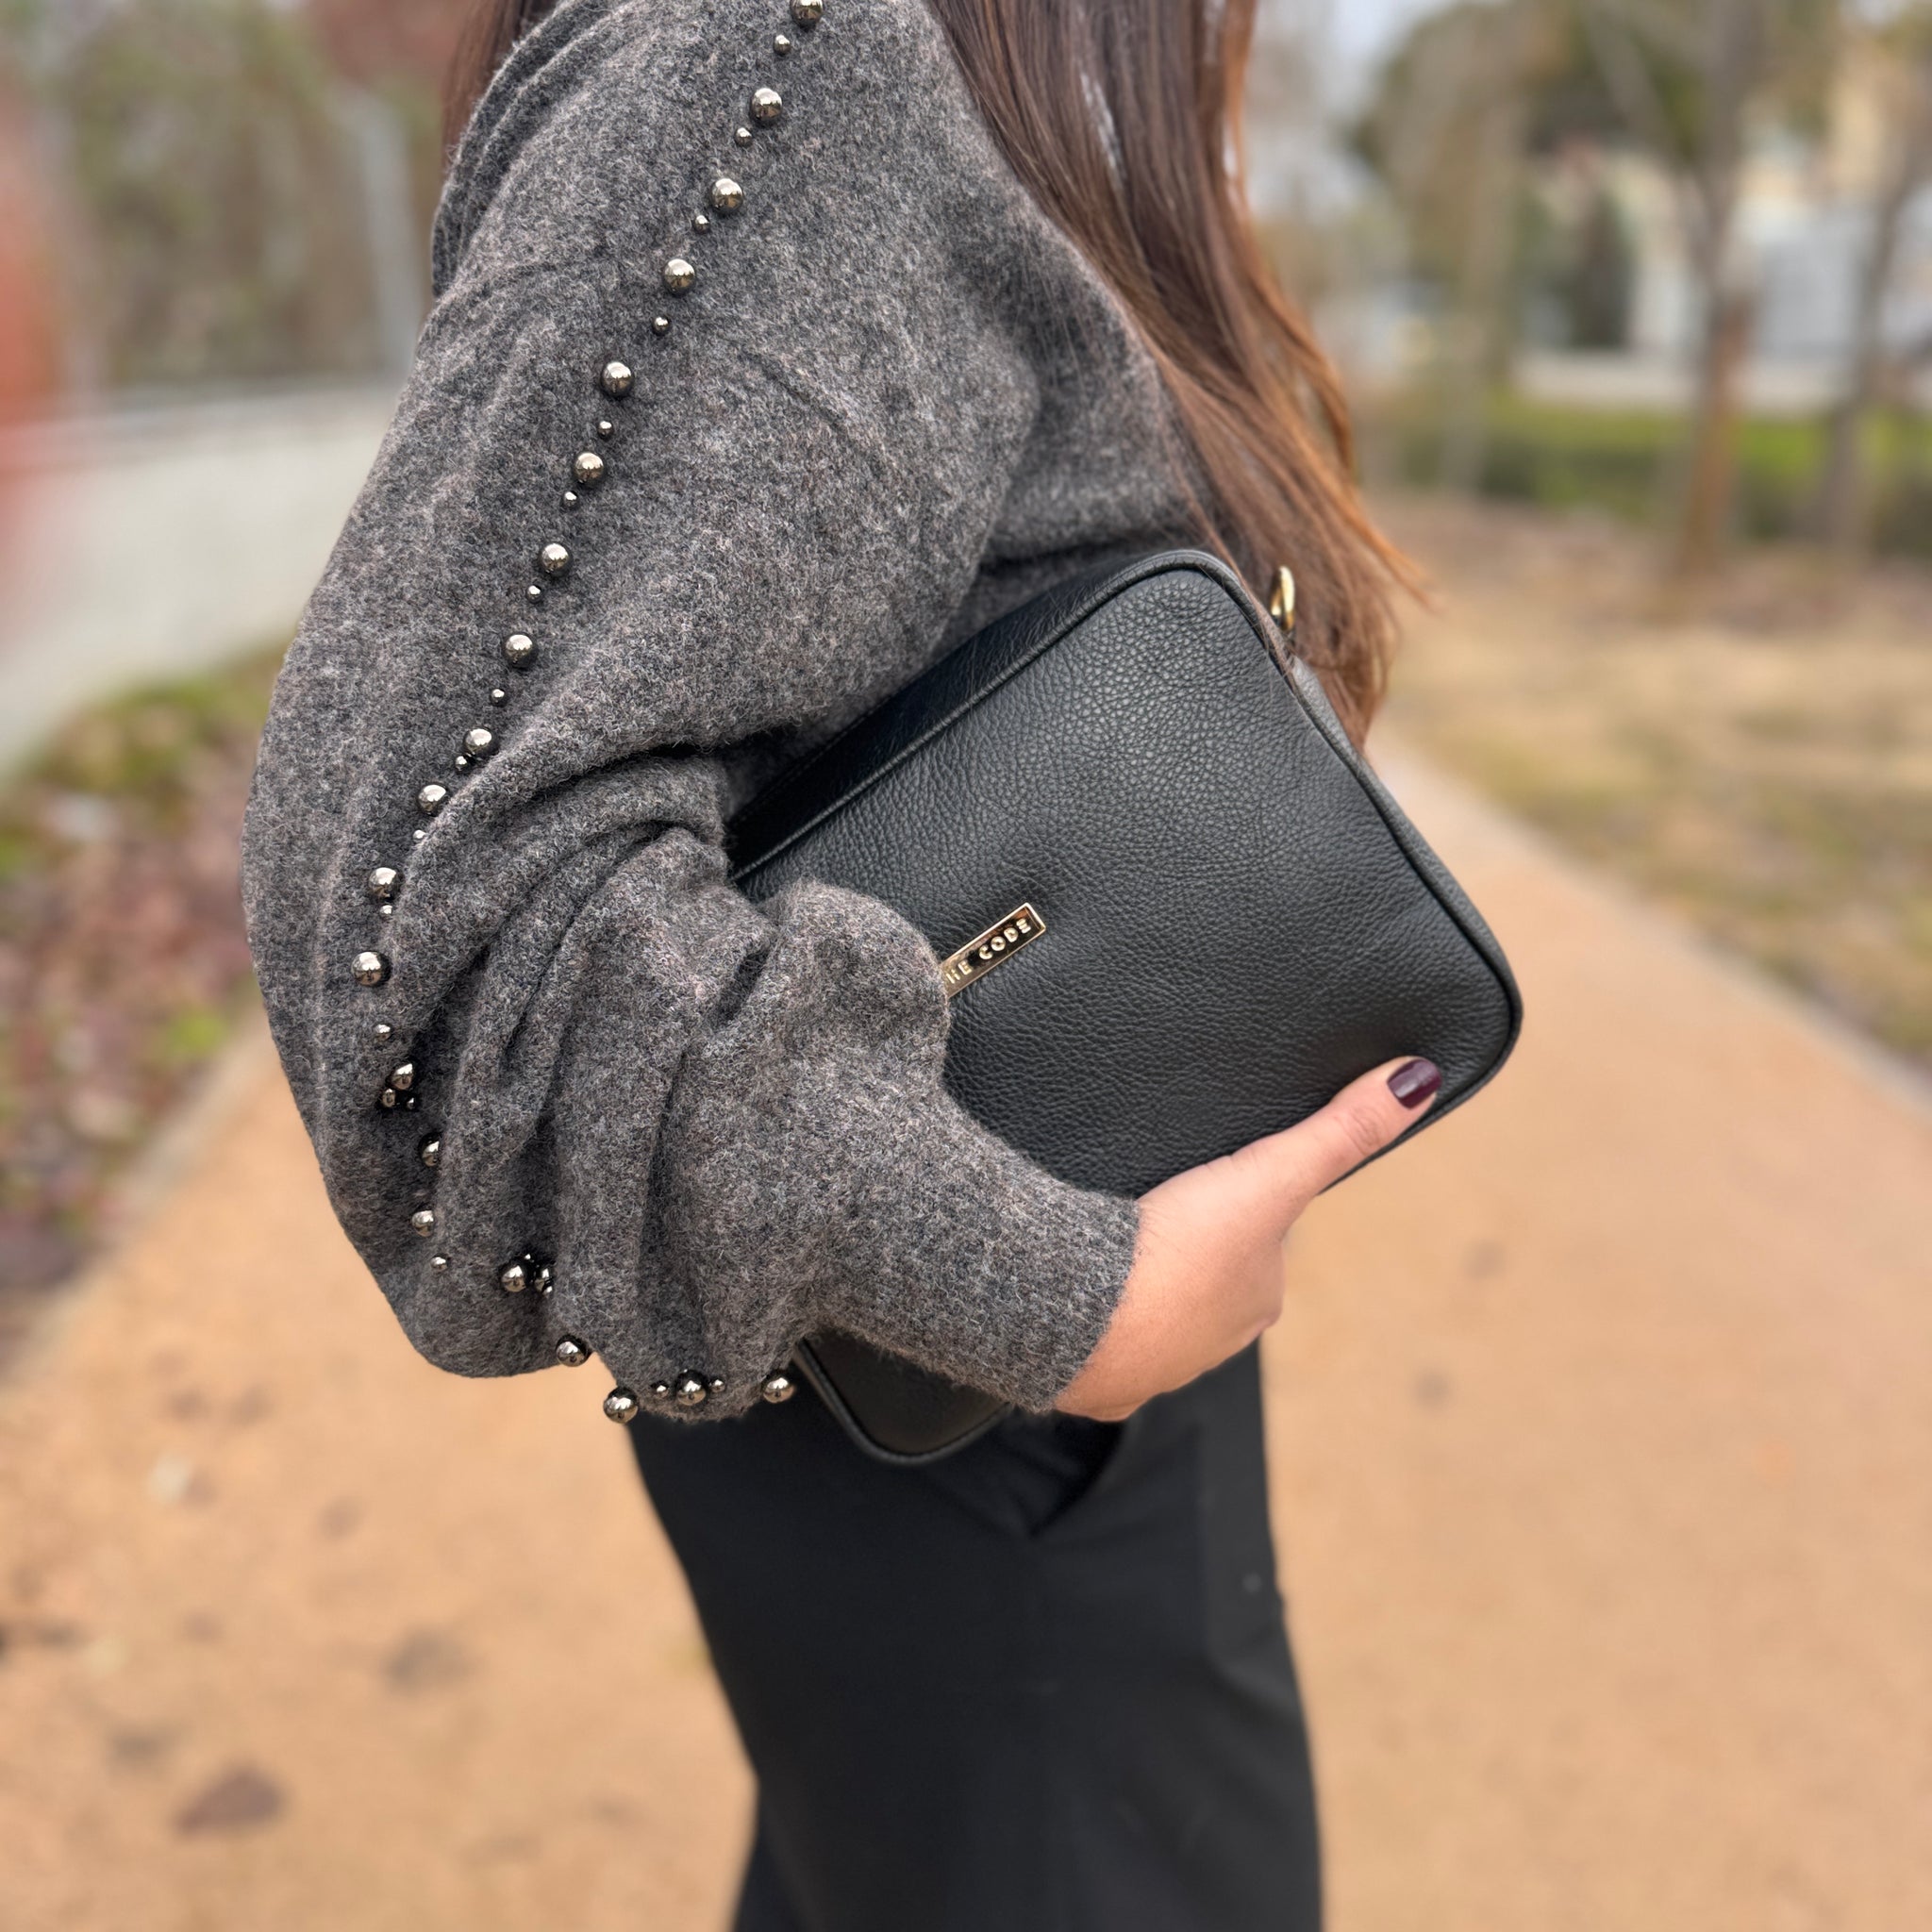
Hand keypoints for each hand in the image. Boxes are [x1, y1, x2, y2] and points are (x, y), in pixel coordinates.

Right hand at [1056, 1059, 1441, 1421]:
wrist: (1076, 1312)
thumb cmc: (1173, 1252)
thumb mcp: (1269, 1176)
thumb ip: (1340, 1130)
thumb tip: (1416, 1079)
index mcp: (1261, 1296)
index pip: (1261, 1234)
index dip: (1237, 1198)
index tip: (1206, 1174)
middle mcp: (1218, 1338)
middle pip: (1212, 1272)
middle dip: (1190, 1241)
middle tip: (1155, 1198)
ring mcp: (1157, 1363)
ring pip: (1160, 1307)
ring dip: (1143, 1279)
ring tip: (1116, 1237)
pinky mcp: (1099, 1379)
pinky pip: (1106, 1340)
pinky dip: (1100, 1316)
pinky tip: (1085, 1292)